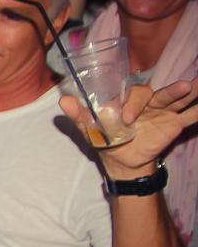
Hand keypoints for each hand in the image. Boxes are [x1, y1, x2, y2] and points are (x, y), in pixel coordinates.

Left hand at [60, 81, 197, 178]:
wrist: (120, 161)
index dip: (133, 104)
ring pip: (177, 100)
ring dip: (190, 92)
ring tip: (195, 85)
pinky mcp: (174, 126)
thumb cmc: (105, 139)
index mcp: (130, 100)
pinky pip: (190, 117)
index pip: (136, 94)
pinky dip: (197, 111)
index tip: (126, 119)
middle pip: (162, 93)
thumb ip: (79, 114)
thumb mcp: (90, 128)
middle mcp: (149, 102)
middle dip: (172, 91)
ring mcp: (164, 113)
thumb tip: (63, 101)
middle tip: (182, 87)